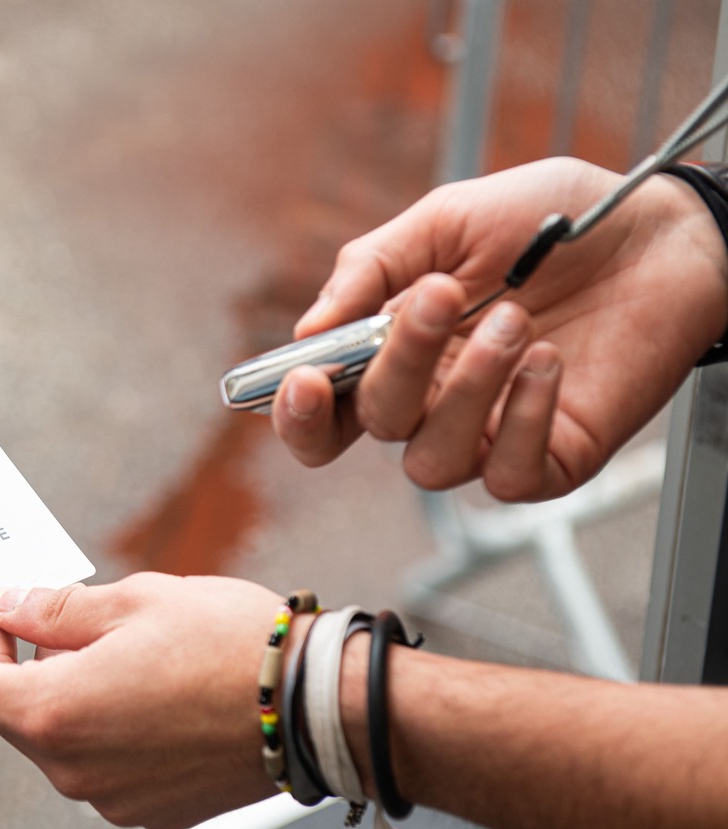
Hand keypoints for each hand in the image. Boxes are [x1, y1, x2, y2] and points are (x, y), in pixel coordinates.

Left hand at [0, 573, 285, 828]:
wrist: (321, 709)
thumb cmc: (232, 645)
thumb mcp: (134, 601)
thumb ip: (52, 610)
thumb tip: (3, 605)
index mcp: (53, 713)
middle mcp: (71, 771)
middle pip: (4, 713)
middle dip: (5, 659)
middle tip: (32, 610)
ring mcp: (111, 801)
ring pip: (54, 739)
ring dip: (57, 690)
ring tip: (106, 643)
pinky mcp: (150, 813)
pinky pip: (100, 765)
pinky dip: (100, 724)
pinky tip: (142, 686)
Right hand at [274, 158, 727, 500]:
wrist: (661, 230)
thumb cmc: (553, 222)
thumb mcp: (447, 220)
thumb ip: (371, 268)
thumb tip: (307, 332)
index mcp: (395, 354)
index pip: (323, 413)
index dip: (300, 414)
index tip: (308, 379)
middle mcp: (432, 403)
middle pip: (377, 424)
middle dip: (402, 363)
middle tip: (446, 295)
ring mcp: (490, 436)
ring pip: (434, 461)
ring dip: (469, 389)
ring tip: (518, 321)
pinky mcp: (550, 459)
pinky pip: (508, 475)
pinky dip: (521, 419)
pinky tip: (548, 363)